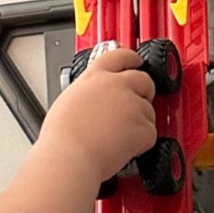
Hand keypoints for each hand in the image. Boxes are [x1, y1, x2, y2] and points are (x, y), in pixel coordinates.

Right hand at [38, 46, 157, 183]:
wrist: (70, 157)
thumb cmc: (63, 136)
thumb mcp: (70, 99)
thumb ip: (89, 91)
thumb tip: (93, 98)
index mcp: (96, 75)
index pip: (120, 55)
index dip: (131, 58)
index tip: (135, 61)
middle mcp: (117, 85)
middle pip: (143, 79)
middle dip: (143, 91)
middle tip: (135, 105)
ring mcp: (132, 105)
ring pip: (148, 110)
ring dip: (139, 122)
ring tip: (119, 135)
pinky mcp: (143, 127)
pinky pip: (150, 132)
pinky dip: (141, 142)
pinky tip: (123, 147)